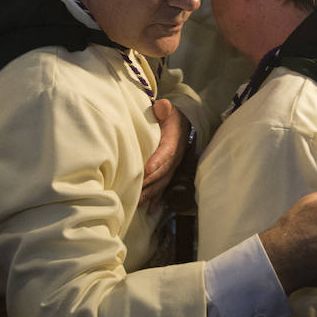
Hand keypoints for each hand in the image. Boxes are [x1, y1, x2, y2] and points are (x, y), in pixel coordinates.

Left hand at [140, 99, 193, 213]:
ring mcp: (172, 167)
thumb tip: (162, 106)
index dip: (156, 162)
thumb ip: (164, 109)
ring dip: (150, 194)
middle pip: (163, 172)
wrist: (182, 124)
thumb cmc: (169, 117)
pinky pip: (163, 188)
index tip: (145, 171)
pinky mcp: (169, 173)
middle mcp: (174, 157)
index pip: (166, 153)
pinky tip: (148, 211)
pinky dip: (155, 199)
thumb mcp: (167, 110)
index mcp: (173, 141)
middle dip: (149, 183)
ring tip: (137, 203)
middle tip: (135, 191)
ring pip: (162, 183)